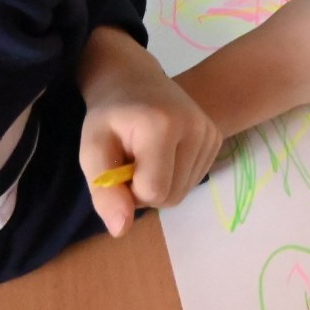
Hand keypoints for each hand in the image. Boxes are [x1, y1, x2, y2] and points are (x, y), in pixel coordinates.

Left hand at [77, 27, 223, 237]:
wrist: (135, 80)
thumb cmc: (109, 116)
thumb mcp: (92, 149)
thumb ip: (104, 189)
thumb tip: (121, 229)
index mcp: (162, 125)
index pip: (152, 191)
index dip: (129, 191)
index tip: (119, 168)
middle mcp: (196, 128)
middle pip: (170, 196)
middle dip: (144, 191)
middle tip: (130, 163)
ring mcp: (211, 133)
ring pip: (183, 192)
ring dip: (159, 185)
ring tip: (146, 156)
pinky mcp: (217, 139)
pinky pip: (193, 181)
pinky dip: (174, 177)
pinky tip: (163, 154)